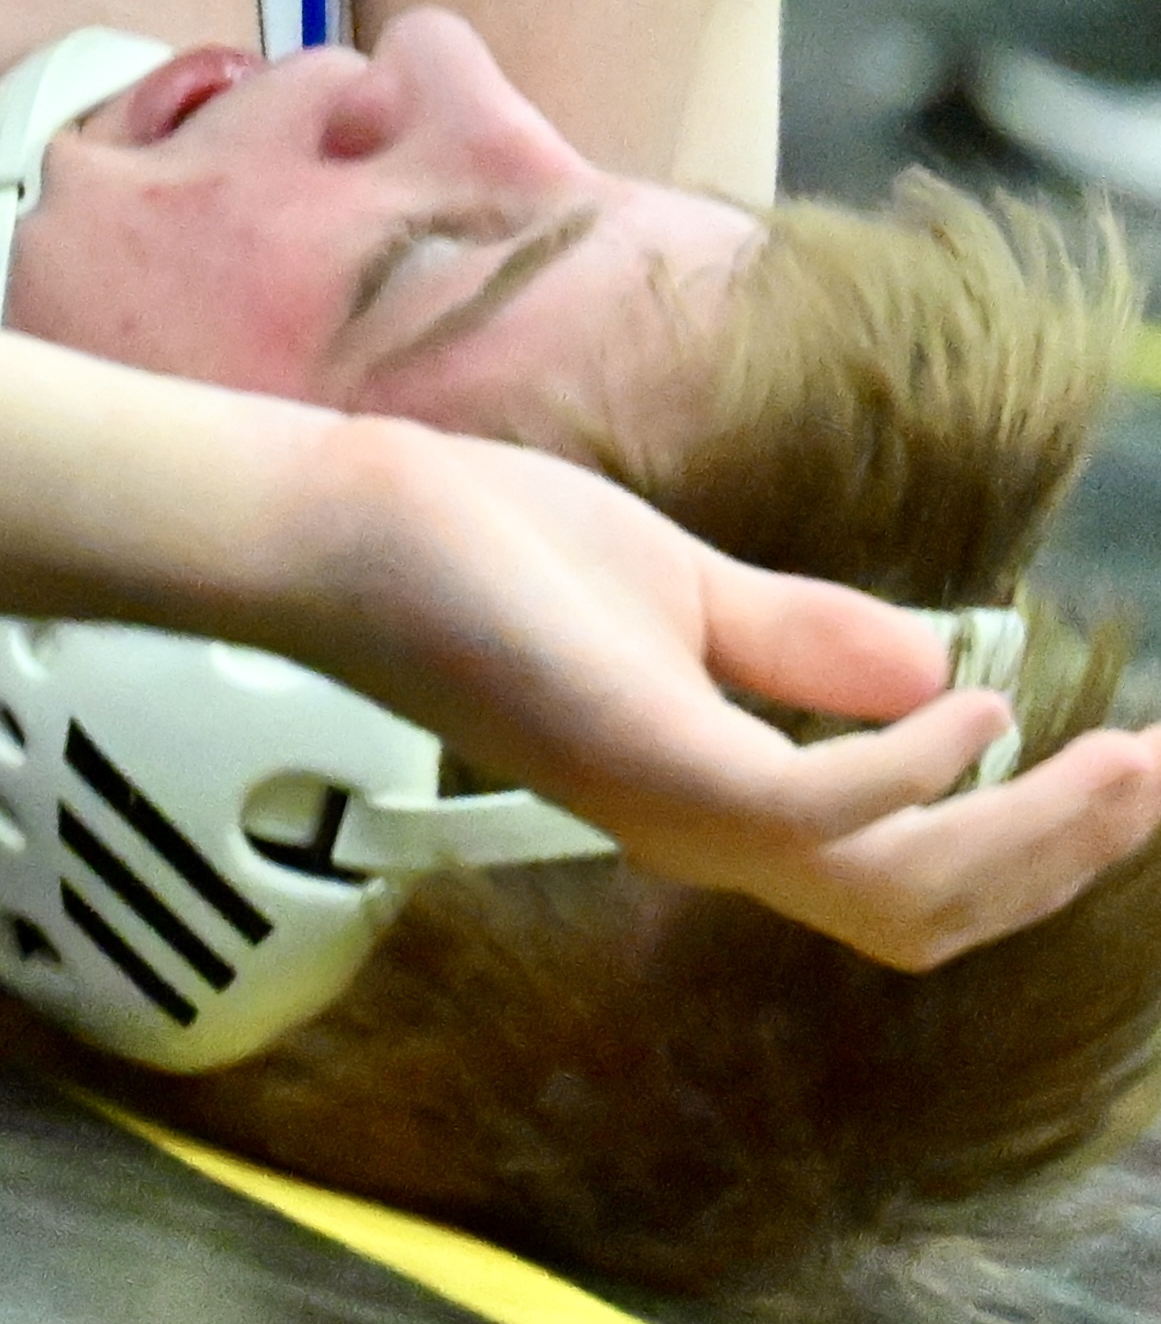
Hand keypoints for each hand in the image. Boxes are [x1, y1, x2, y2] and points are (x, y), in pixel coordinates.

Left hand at [285, 420, 1160, 970]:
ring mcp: (683, 809)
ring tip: (1114, 760)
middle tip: (1160, 779)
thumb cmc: (484, 546)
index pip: (906, 865)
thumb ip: (803, 643)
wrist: (348, 522)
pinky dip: (915, 770)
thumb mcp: (682, 589)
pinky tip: (967, 704)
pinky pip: (825, 809)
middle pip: (928, 907)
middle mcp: (710, 829)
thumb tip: (947, 670)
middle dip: (1061, 857)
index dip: (1026, 835)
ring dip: (1025, 833)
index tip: (1127, 767)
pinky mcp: (655, 766)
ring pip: (900, 886)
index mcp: (721, 794)